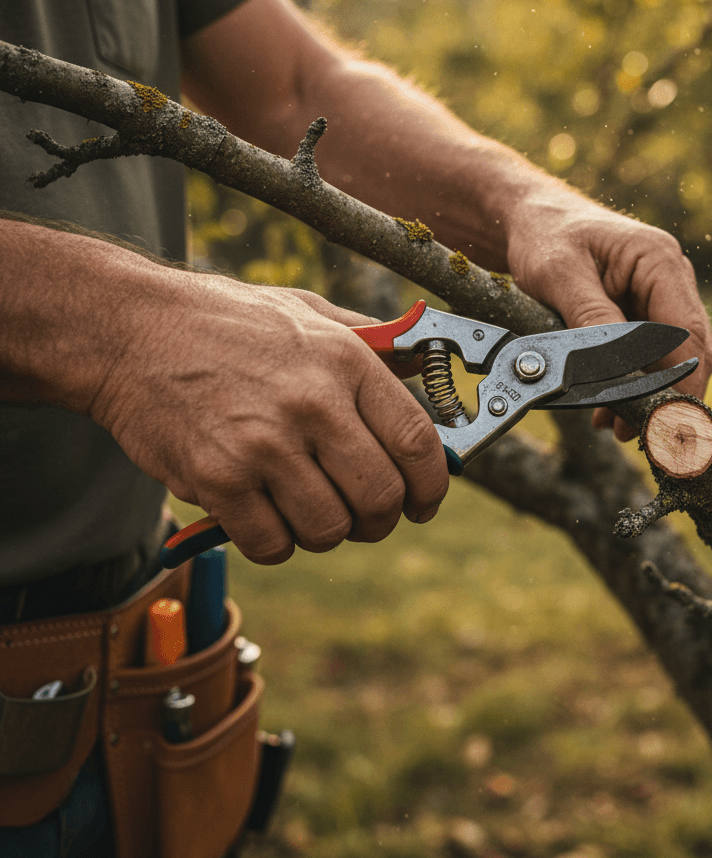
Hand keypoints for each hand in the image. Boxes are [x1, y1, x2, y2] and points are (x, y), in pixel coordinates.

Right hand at [90, 273, 447, 563]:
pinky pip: (272, 545)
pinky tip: (263, 513)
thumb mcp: (309, 312)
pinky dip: (275, 542)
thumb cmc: (226, 322)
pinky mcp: (217, 480)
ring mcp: (263, 445)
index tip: (425, 502)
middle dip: (381, 520)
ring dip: (324, 531)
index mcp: (345, 363)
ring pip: (329, 529)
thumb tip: (426, 369)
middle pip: (380, 497)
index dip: (432, 487)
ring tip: (305, 506)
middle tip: (365, 516)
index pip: (418, 443)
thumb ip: (372, 343)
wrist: (131, 331)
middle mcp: (312, 404)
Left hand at [504, 190, 711, 440]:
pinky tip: (607, 410)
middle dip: (665, 396)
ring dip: (648, 395)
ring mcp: (661, 295)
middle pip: (689, 352)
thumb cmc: (544, 235)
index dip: (680, 384)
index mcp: (659, 260)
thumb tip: (621, 365)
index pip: (687, 336)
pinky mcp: (644, 311)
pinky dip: (633, 384)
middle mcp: (671, 278)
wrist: (529, 218)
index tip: (662, 421)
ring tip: (614, 426)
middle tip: (633, 433)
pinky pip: (650, 355)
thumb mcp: (559, 275)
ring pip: (671, 359)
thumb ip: (592, 318)